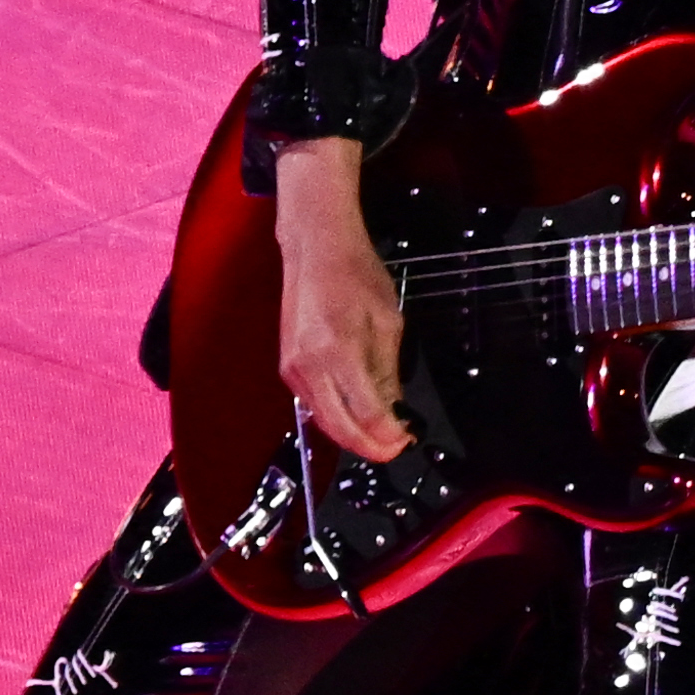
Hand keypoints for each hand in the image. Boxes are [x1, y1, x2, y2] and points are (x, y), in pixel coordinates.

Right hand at [273, 137, 410, 463]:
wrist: (315, 247)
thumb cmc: (355, 273)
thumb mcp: (388, 321)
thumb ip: (388, 371)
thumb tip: (394, 412)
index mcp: (338, 350)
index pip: (366, 413)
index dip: (389, 435)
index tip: (406, 439)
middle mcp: (309, 365)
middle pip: (339, 428)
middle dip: (370, 446)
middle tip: (394, 447)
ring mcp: (293, 368)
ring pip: (323, 422)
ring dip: (352, 435)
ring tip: (380, 434)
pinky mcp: (287, 367)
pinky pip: (313, 405)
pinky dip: (336, 417)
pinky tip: (356, 415)